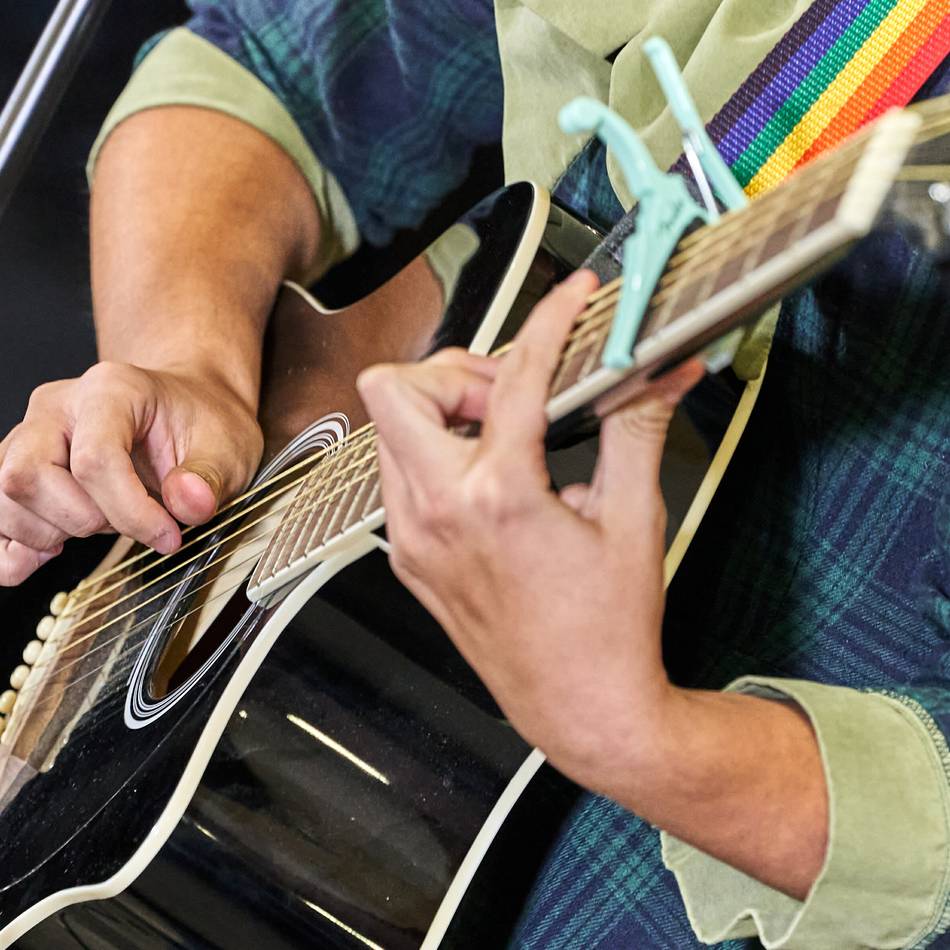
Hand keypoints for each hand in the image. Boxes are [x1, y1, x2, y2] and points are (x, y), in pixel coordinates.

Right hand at [0, 361, 263, 585]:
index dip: (130, 512)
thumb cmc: (201, 422)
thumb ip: (208, 478)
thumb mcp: (227, 448)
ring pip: (3, 495)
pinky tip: (38, 558)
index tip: (168, 536)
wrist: (187, 408)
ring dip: (47, 532)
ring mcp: (32, 435)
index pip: (94, 459)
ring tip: (99, 525)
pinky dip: (9, 547)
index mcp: (111, 390)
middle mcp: (60, 407)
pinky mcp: (21, 466)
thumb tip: (188, 503)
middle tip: (126, 523)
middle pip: (27, 474)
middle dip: (79, 519)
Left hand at [357, 270, 703, 782]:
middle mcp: (439, 513)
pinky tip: (488, 480)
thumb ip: (639, 428)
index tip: (570, 300)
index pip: (514, 375)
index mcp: (499, 496)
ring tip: (501, 432)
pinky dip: (435, 456)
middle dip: (452, 371)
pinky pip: (398, 478)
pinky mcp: (409, 559)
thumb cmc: (608, 629)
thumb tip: (659, 372)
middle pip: (395, 387)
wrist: (579, 706)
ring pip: (388, 430)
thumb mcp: (633, 518)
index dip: (549, 319)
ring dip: (439, 412)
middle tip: (508, 391)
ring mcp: (414, 539)